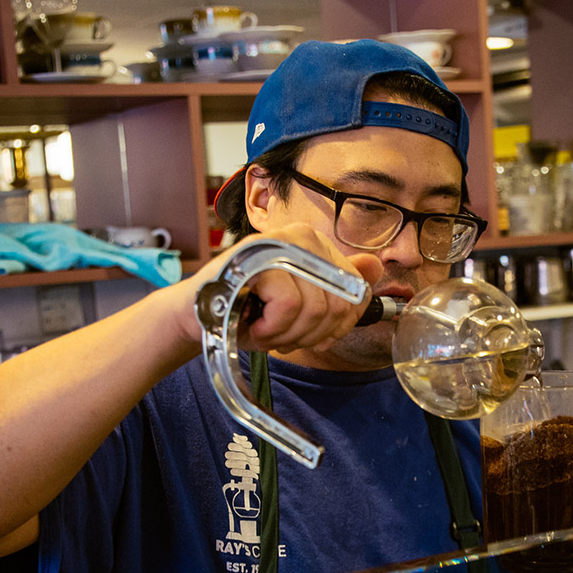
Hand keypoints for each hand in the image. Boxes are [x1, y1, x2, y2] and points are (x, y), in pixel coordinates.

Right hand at [169, 223, 383, 354]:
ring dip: (288, 335)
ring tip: (266, 328)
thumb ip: (338, 285)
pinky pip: (288, 307)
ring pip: (315, 309)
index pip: (358, 293)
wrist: (197, 314)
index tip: (312, 334)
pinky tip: (254, 323)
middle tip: (283, 334)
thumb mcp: (300, 303)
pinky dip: (271, 329)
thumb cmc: (247, 310)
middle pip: (339, 305)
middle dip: (311, 335)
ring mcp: (280, 243)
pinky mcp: (260, 258)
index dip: (339, 326)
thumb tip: (376, 266)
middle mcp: (303, 236)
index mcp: (317, 245)